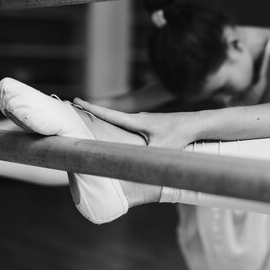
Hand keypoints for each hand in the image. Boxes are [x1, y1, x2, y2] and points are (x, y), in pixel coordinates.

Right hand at [73, 98, 190, 148]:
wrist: (196, 124)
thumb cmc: (179, 135)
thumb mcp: (161, 149)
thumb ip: (146, 159)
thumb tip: (130, 169)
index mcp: (137, 121)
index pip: (109, 114)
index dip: (91, 108)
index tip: (75, 100)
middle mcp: (139, 118)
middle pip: (110, 114)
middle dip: (92, 110)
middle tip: (74, 105)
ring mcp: (145, 121)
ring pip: (120, 119)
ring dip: (105, 117)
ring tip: (88, 117)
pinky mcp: (151, 125)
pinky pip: (129, 124)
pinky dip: (117, 124)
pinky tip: (115, 130)